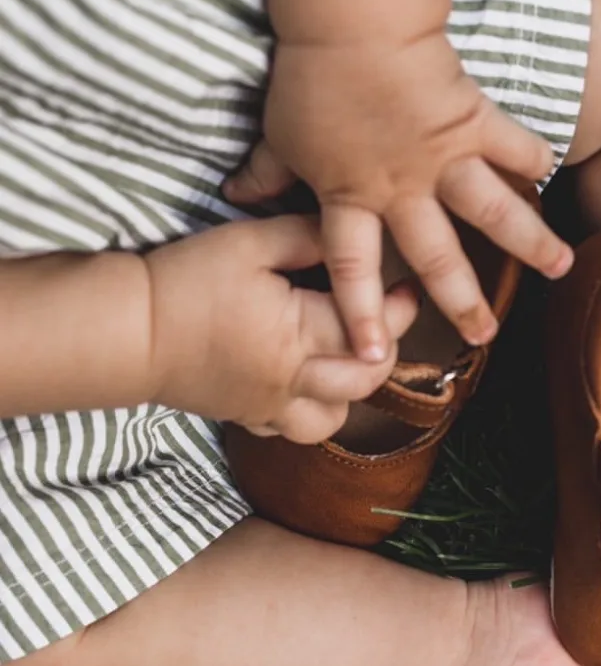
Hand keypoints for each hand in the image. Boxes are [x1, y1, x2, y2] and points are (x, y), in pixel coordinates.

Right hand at [145, 215, 418, 442]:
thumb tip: (347, 235)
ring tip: (343, 358)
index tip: (408, 288)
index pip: (366, 329)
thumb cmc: (185, 280)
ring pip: (333, 419)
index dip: (397, 309)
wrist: (126, 332)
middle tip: (386, 321)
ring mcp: (270, 406)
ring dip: (350, 393)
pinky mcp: (245, 416)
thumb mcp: (248, 242)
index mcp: (298, 335)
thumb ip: (305, 236)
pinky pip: (292, 430)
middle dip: (385, 352)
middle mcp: (293, 380)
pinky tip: (303, 381)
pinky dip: (310, 411)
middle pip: (364, 381)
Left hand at [223, 31, 571, 360]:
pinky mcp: (473, 120)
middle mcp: (404, 190)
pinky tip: (551, 177)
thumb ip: (264, 173)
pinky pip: (513, 145)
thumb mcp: (278, 133)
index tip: (374, 357)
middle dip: (462, 301)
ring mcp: (445, 158)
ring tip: (562, 269)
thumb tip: (235, 195)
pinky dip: (534, 157)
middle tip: (484, 336)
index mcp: (352, 197)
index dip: (362, 314)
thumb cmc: (309, 76)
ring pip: (495, 212)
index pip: (355, 269)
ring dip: (530, 242)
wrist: (353, 21)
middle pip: (437, 257)